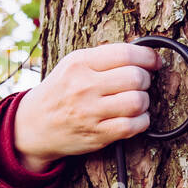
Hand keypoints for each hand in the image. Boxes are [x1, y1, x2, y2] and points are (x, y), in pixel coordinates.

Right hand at [13, 42, 162, 172]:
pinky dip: (142, 121)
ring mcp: (90, 112)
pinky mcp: (97, 134)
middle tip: (140, 84)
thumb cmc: (60, 91)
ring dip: (144, 101)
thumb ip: (103, 58)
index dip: (148, 57)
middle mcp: (84, 86)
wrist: (33, 125)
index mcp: (79, 63)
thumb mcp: (72, 65)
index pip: (126, 53)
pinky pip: (134, 126)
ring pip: (138, 101)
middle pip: (136, 77)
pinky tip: (135, 117)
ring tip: (135, 101)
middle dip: (146, 80)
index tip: (155, 61)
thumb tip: (143, 55)